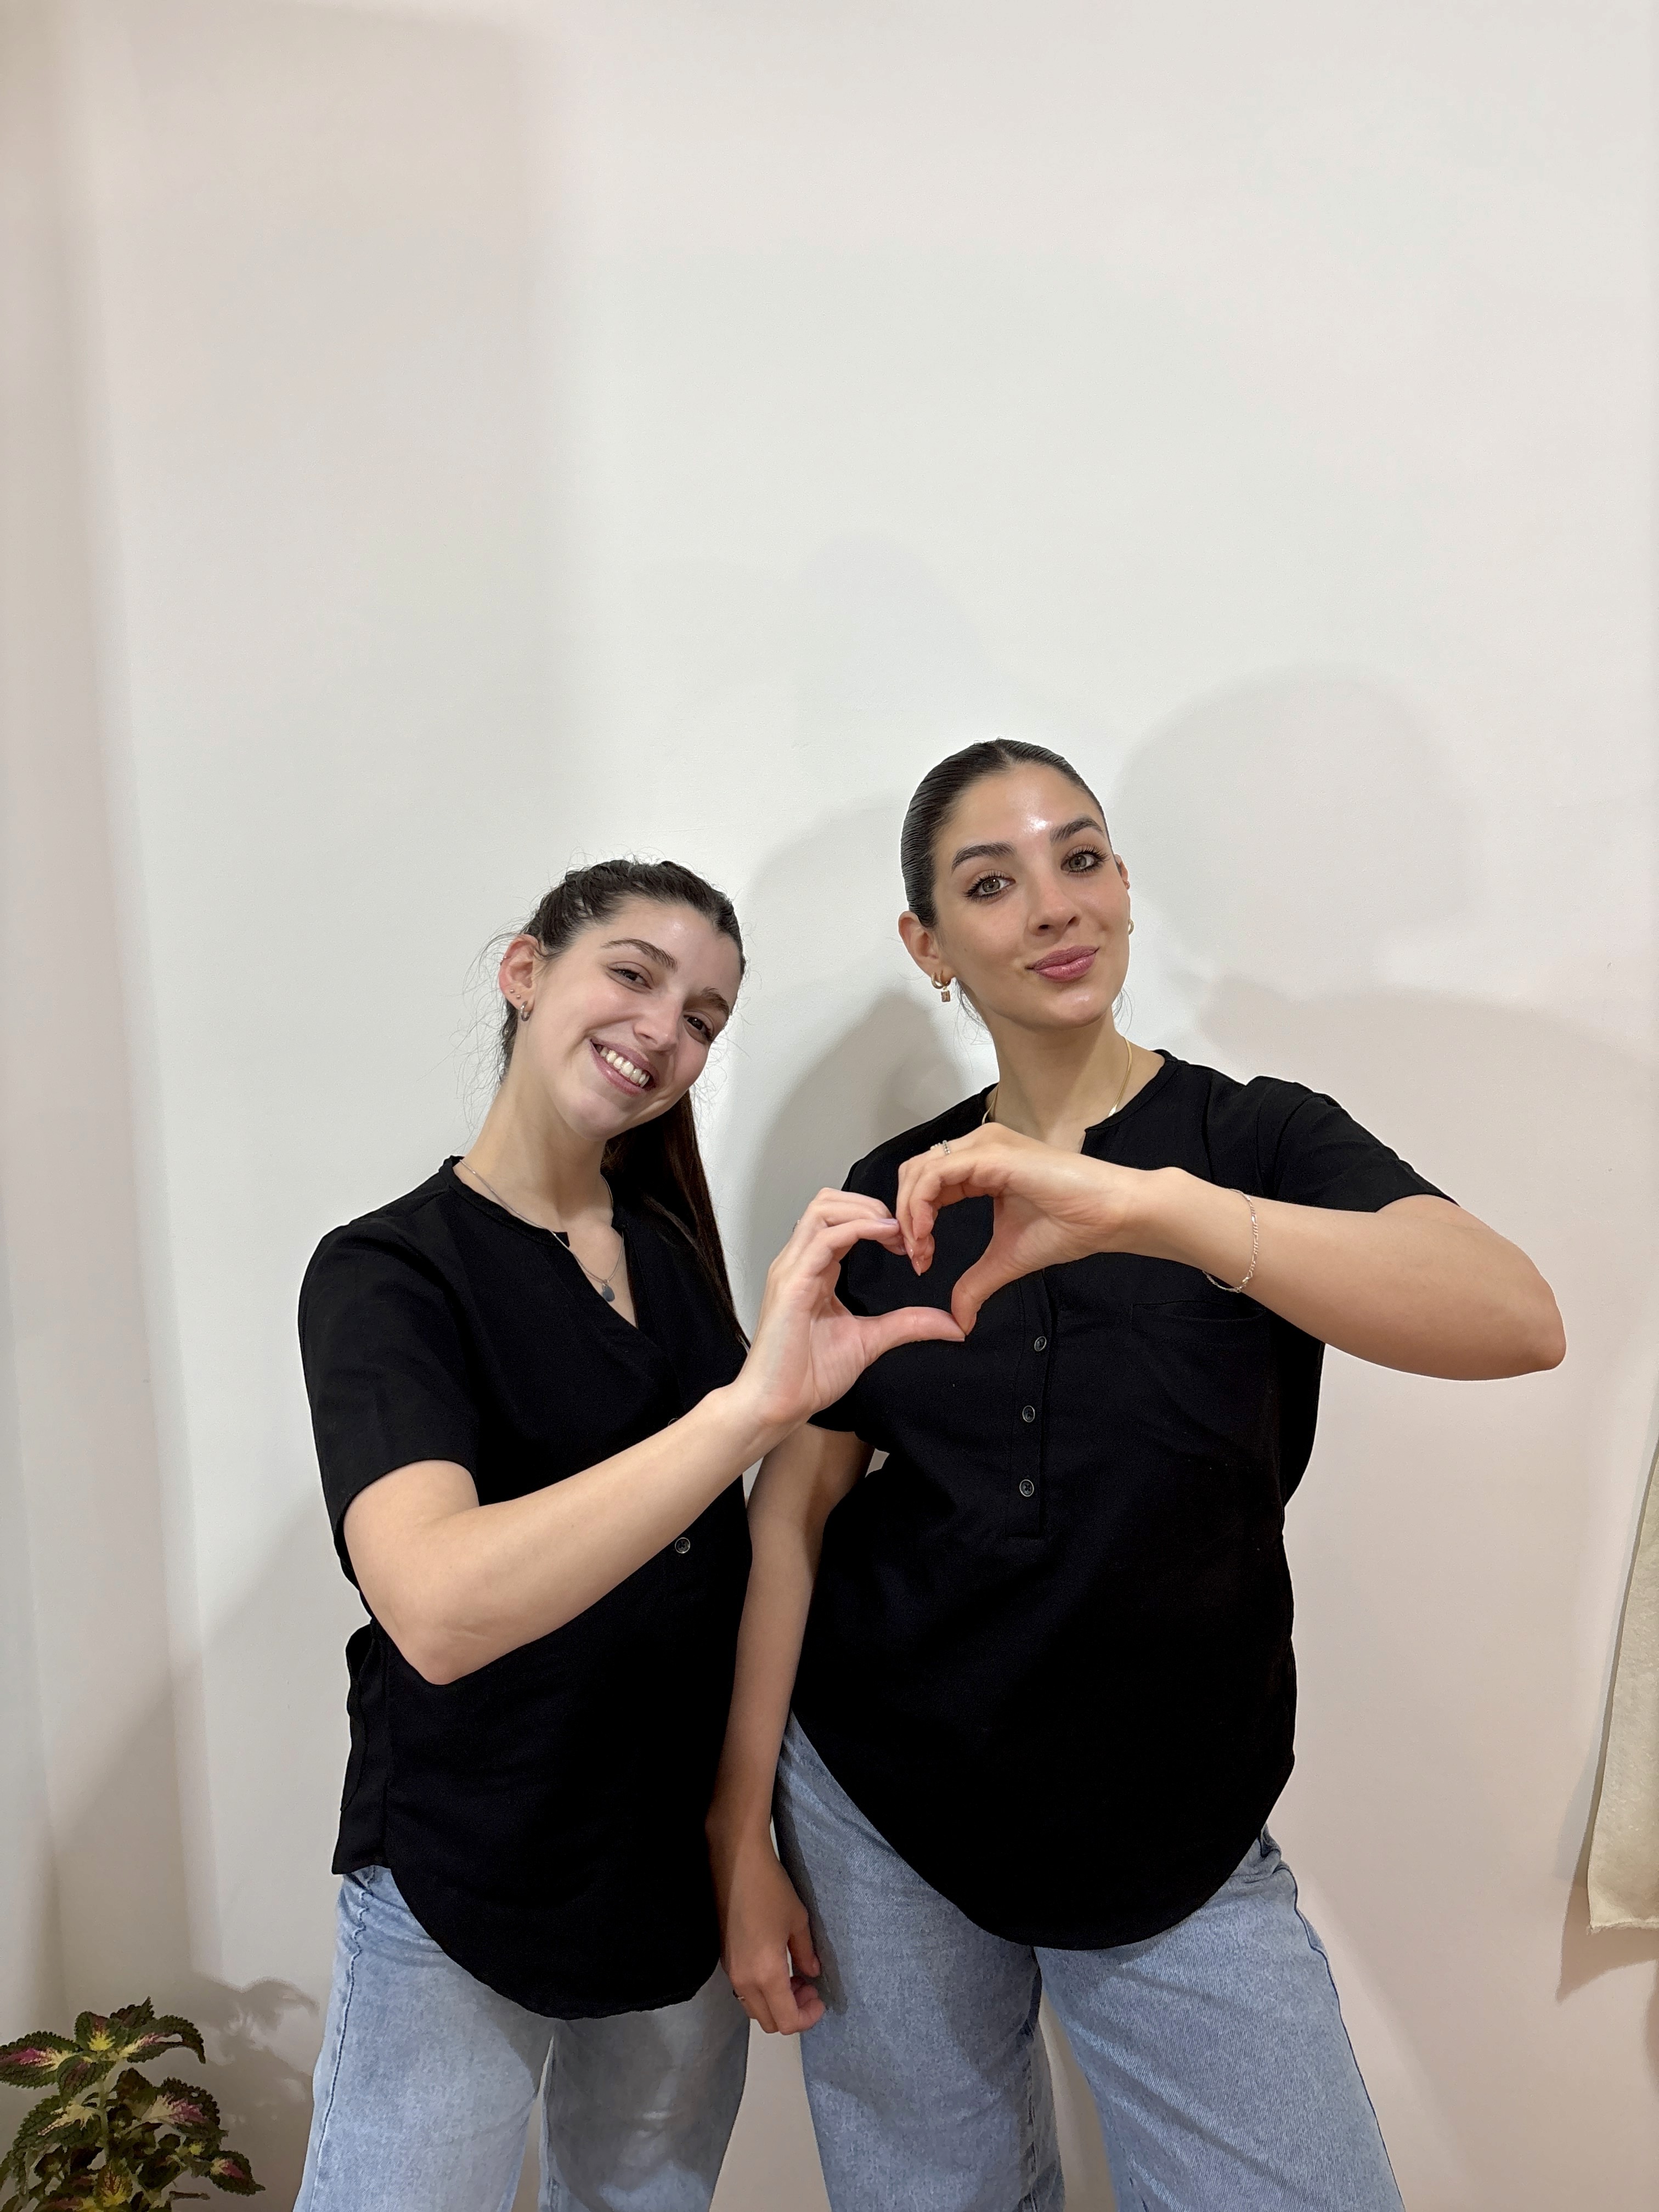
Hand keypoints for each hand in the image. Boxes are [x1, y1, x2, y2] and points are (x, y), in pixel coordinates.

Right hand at [715, 1832, 824, 2035]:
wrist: (735, 1863)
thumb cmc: (770, 1888)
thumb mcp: (798, 1920)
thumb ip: (807, 1953)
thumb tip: (812, 1973)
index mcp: (765, 1973)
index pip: (786, 2021)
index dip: (808, 2018)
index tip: (819, 1999)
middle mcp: (744, 1980)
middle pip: (769, 2022)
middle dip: (793, 2013)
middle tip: (809, 1988)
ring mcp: (730, 1971)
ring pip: (754, 2009)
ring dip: (776, 2003)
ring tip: (794, 1976)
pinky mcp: (724, 1960)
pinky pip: (744, 1991)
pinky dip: (763, 1991)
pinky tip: (776, 1965)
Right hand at [732, 1191, 962, 1447]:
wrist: (778, 1405)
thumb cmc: (809, 1375)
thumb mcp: (870, 1341)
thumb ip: (906, 1325)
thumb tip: (953, 1326)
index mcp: (814, 1270)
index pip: (839, 1219)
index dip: (876, 1218)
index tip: (909, 1241)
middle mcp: (799, 1261)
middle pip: (828, 1201)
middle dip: (870, 1204)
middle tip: (904, 1230)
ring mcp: (792, 1269)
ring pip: (823, 1208)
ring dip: (865, 1210)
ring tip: (896, 1231)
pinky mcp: (791, 1283)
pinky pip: (825, 1239)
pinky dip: (858, 1229)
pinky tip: (886, 1237)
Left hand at [893, 1124, 1154, 1330]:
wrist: (1111, 1216)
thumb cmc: (1070, 1226)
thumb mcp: (1008, 1258)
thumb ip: (977, 1282)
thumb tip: (959, 1320)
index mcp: (980, 1164)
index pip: (926, 1182)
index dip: (911, 1220)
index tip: (918, 1260)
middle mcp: (979, 1148)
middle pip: (914, 1172)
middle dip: (903, 1215)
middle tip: (912, 1256)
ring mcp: (985, 1146)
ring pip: (920, 1170)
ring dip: (909, 1213)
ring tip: (920, 1251)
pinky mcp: (993, 1154)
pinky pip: (937, 1174)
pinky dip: (922, 1205)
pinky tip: (926, 1236)